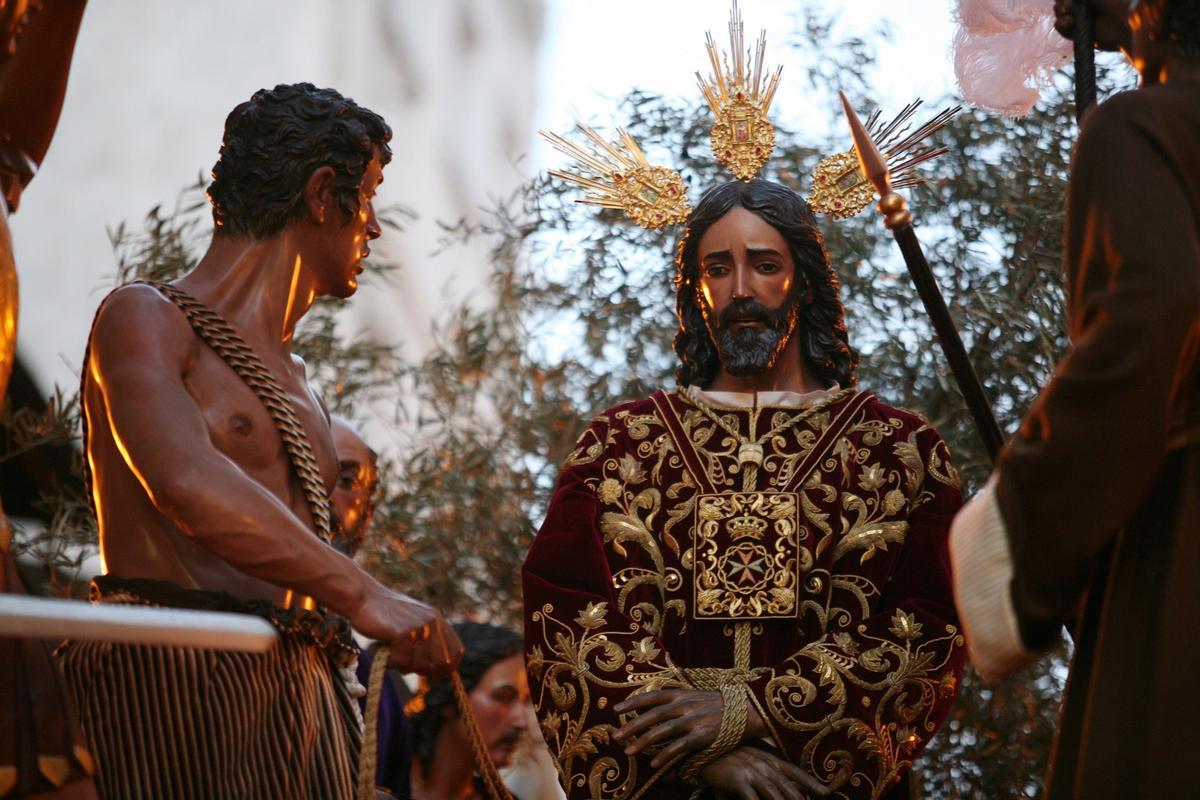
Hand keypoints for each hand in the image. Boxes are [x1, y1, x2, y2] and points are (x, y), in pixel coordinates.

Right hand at [348, 586, 462, 676]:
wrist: (362, 597)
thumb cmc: (384, 614)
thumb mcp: (414, 622)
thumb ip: (428, 639)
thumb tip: (442, 667)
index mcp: (438, 619)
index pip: (456, 651)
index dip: (447, 669)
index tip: (431, 675)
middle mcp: (433, 622)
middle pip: (440, 663)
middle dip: (422, 670)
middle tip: (403, 663)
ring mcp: (420, 627)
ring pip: (419, 666)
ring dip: (402, 665)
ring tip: (390, 651)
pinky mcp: (404, 633)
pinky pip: (402, 662)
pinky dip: (391, 661)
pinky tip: (382, 648)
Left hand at [612, 689, 766, 767]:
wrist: (748, 709)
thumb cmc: (719, 704)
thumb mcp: (696, 695)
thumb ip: (678, 699)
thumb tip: (657, 706)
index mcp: (681, 693)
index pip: (652, 696)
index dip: (633, 703)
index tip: (616, 710)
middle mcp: (684, 705)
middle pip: (652, 715)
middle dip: (631, 725)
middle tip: (615, 735)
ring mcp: (693, 720)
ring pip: (662, 731)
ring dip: (643, 742)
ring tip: (628, 751)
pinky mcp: (702, 736)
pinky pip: (679, 747)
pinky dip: (665, 755)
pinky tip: (654, 763)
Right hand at [702, 747, 827, 799]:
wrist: (703, 747)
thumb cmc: (728, 753)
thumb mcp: (750, 757)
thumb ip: (766, 767)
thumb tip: (781, 782)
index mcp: (769, 758)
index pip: (795, 771)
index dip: (811, 783)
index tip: (825, 793)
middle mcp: (764, 764)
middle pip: (789, 787)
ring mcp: (752, 771)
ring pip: (775, 794)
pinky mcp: (738, 779)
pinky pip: (752, 798)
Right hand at [1053, 0, 1133, 51]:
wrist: (1125, 23)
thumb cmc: (1114, 2)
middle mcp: (1086, 7)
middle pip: (1063, 4)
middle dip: (1061, 3)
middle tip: (1067, 6)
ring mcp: (1082, 20)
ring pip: (1062, 16)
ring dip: (1060, 13)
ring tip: (1066, 13)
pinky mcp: (1080, 34)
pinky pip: (1064, 30)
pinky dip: (1061, 26)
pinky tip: (1066, 22)